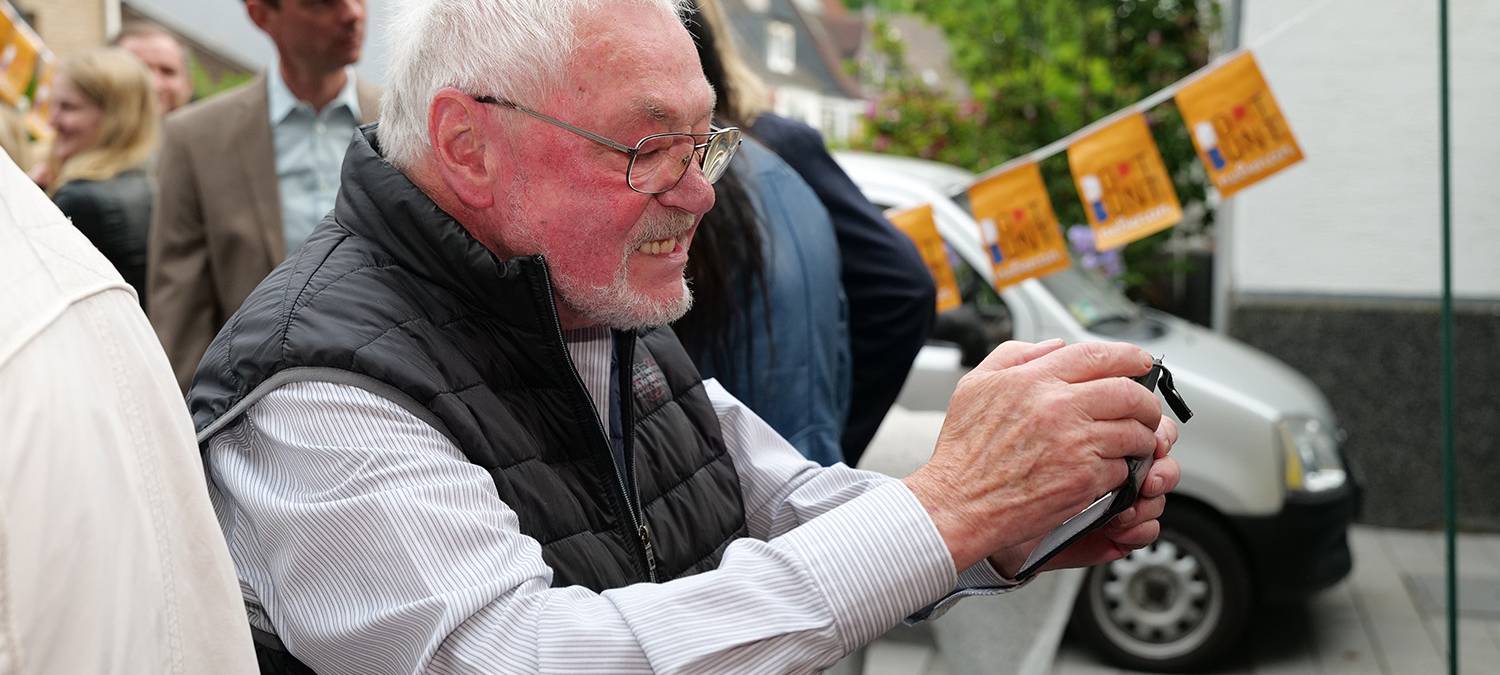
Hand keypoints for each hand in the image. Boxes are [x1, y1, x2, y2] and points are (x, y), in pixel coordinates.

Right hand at [903, 339, 1162, 570]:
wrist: (959, 503)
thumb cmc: (964, 451)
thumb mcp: (975, 386)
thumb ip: (1014, 355)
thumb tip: (1055, 347)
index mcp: (1034, 379)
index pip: (1098, 355)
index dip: (1130, 357)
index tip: (1141, 363)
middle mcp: (1058, 406)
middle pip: (1129, 394)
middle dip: (1146, 402)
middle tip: (1145, 410)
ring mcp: (1075, 444)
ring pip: (1134, 433)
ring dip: (1141, 438)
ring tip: (1132, 444)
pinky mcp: (1084, 480)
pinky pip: (1124, 469)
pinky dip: (1123, 471)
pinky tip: (1107, 471)